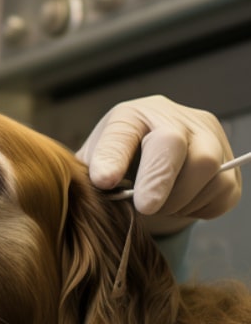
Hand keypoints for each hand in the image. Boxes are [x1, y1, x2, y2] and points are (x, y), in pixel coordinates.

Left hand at [76, 95, 240, 234]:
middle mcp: (174, 118)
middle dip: (159, 180)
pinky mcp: (230, 162)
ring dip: (179, 200)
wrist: (153, 165)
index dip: (113, 156)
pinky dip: (201, 206)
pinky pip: (224, 190)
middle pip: (174, 144)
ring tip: (158, 206)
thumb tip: (102, 182)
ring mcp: (208, 137)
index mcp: (131, 116)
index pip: (122, 132)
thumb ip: (93, 170)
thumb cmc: (120, 164)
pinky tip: (181, 203)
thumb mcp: (94, 164)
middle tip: (144, 208)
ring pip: (207, 169)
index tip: (103, 182)